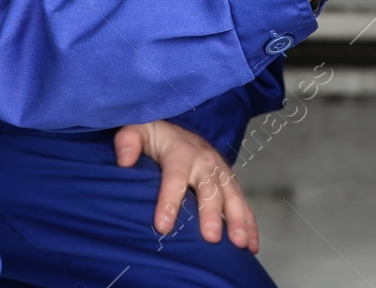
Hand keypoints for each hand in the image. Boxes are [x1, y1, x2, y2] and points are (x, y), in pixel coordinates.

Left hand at [114, 119, 257, 252]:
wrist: (179, 130)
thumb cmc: (156, 137)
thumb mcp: (138, 130)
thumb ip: (128, 140)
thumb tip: (124, 160)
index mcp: (180, 151)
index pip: (175, 177)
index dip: (169, 201)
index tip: (163, 226)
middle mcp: (205, 161)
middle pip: (209, 189)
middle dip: (211, 214)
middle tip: (211, 237)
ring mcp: (221, 172)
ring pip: (232, 196)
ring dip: (238, 220)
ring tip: (240, 244)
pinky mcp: (230, 182)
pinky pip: (243, 202)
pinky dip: (250, 223)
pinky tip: (251, 245)